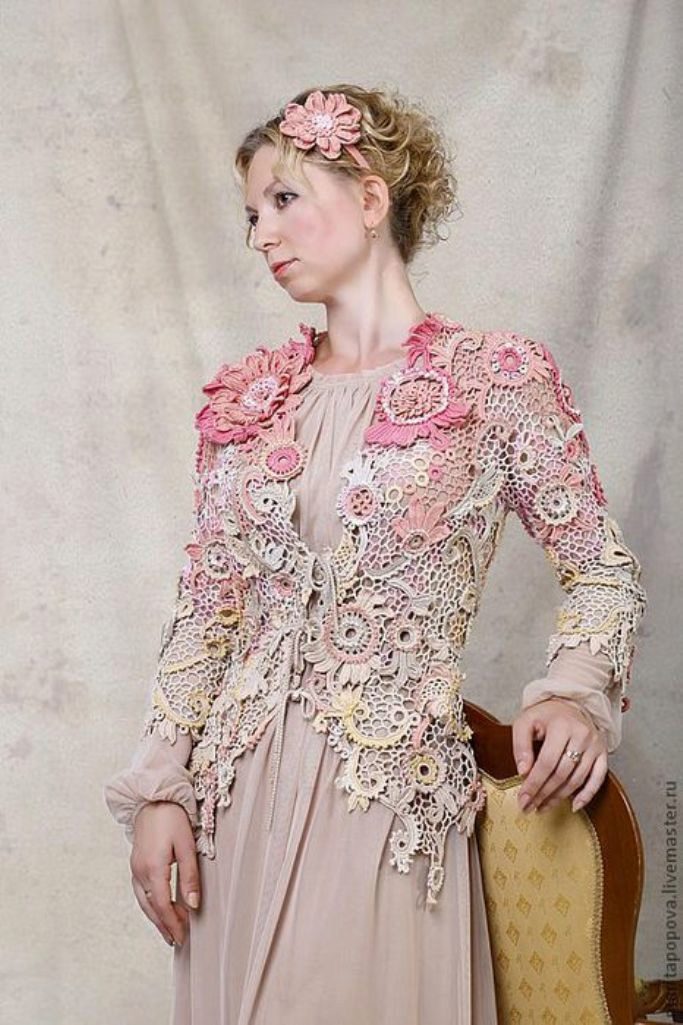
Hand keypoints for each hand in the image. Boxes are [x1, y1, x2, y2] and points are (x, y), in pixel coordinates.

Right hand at [129, 801, 200, 946]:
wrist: (152, 798)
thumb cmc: (172, 817)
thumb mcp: (186, 844)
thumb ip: (189, 875)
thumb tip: (193, 904)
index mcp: (153, 867)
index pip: (162, 905)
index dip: (173, 923)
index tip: (183, 936)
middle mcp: (140, 871)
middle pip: (151, 907)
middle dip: (164, 925)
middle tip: (177, 940)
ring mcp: (135, 867)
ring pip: (143, 901)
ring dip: (156, 918)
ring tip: (168, 931)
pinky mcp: (136, 863)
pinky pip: (141, 891)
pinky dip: (150, 904)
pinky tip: (158, 908)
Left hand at [512, 698, 608, 813]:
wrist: (569, 703)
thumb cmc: (545, 715)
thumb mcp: (525, 722)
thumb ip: (521, 745)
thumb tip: (523, 772)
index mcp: (561, 726)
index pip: (547, 762)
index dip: (534, 783)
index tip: (523, 799)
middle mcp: (582, 735)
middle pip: (562, 773)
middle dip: (544, 794)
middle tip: (530, 807)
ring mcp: (595, 745)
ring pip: (577, 779)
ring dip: (559, 797)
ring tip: (543, 806)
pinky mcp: (603, 753)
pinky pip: (598, 779)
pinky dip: (587, 795)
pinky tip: (574, 806)